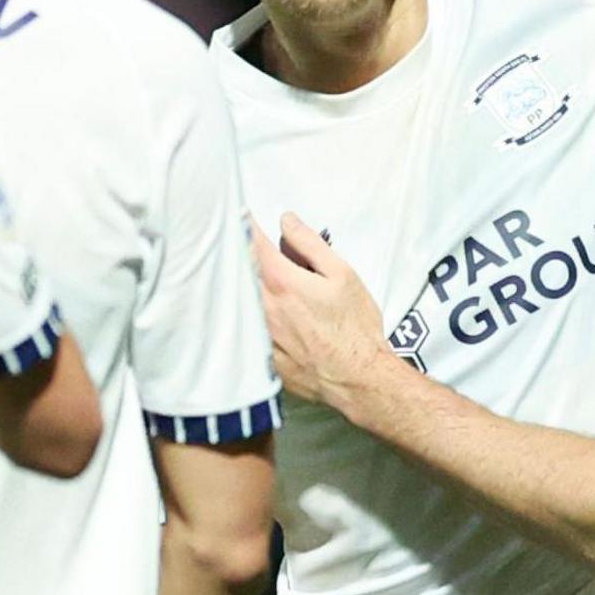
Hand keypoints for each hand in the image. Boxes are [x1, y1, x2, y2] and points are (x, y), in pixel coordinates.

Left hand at [257, 217, 399, 415]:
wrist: (358, 380)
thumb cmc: (355, 328)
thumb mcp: (342, 275)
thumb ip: (310, 244)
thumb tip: (287, 222)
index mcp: (282, 282)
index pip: (252, 243)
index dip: (244, 224)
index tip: (240, 214)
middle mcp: (263, 307)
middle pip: (238, 271)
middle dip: (238, 253)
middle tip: (241, 243)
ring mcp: (258, 333)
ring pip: (237, 300)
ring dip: (238, 284)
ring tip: (245, 277)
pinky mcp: (260, 356)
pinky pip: (242, 328)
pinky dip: (241, 315)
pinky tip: (250, 313)